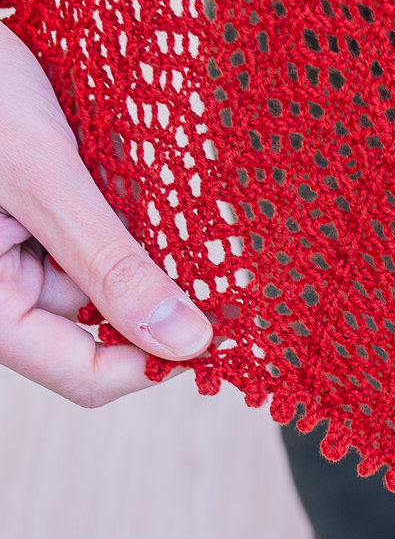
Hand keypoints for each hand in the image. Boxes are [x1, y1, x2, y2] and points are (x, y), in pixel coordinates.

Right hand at [0, 22, 211, 406]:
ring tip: (166, 184)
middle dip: (164, 279)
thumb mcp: (42, 180)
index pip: (88, 373)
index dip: (160, 355)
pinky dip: (131, 202)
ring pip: (113, 267)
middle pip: (106, 318)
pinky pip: (101, 226)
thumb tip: (186, 341)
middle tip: (221, 245)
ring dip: (152, 233)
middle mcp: (3, 287)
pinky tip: (144, 165)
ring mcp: (20, 250)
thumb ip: (110, 264)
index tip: (228, 324)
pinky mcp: (37, 213)